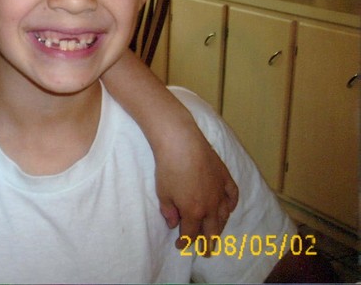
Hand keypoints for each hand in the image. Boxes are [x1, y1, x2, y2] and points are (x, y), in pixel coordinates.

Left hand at [155, 131, 238, 254]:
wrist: (181, 142)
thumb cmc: (168, 168)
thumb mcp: (163, 193)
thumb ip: (169, 211)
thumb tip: (174, 223)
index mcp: (194, 212)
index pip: (191, 234)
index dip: (185, 242)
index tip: (180, 245)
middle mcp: (211, 206)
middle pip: (211, 230)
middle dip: (208, 243)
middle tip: (207, 252)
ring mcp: (220, 192)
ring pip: (224, 216)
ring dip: (220, 227)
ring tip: (217, 234)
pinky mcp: (225, 177)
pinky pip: (233, 196)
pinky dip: (232, 205)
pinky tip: (230, 209)